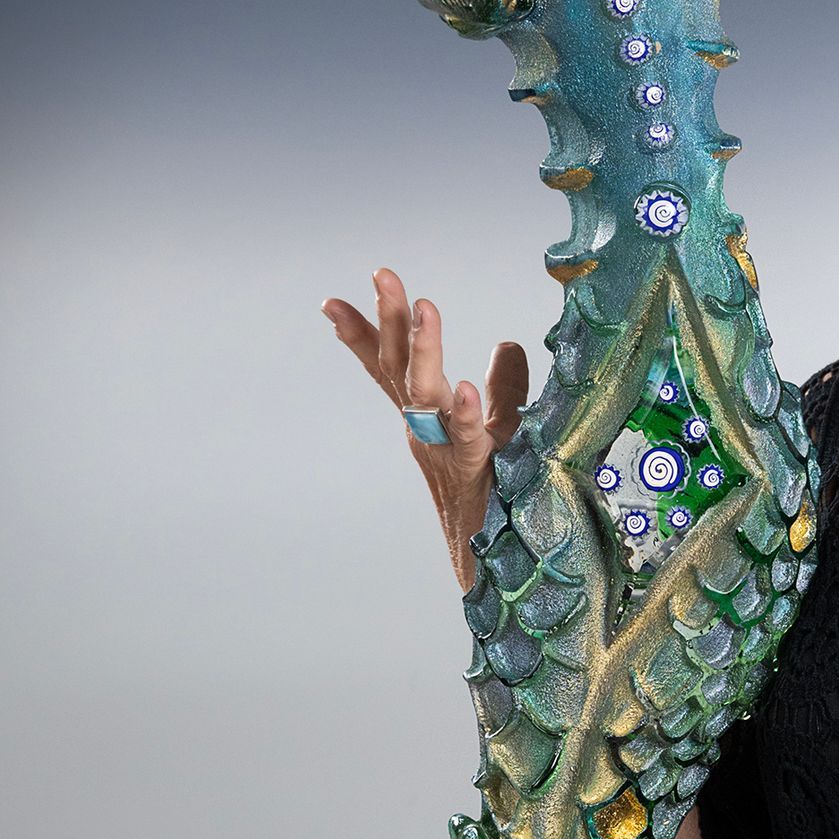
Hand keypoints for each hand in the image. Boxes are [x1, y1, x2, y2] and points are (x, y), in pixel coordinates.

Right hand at [321, 265, 528, 590]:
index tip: (332, 301)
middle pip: (400, 368)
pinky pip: (467, 439)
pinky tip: (463, 386)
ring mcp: (445, 449)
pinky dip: (463, 412)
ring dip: (425, 350)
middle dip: (388, 320)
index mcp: (426, 417)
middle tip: (382, 275)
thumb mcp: (502, 430)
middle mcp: (426, 430)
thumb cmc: (499, 495)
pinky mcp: (475, 471)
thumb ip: (502, 389)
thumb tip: (506, 344)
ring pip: (426, 394)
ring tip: (425, 308)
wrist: (496, 563)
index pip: (388, 369)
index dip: (363, 335)